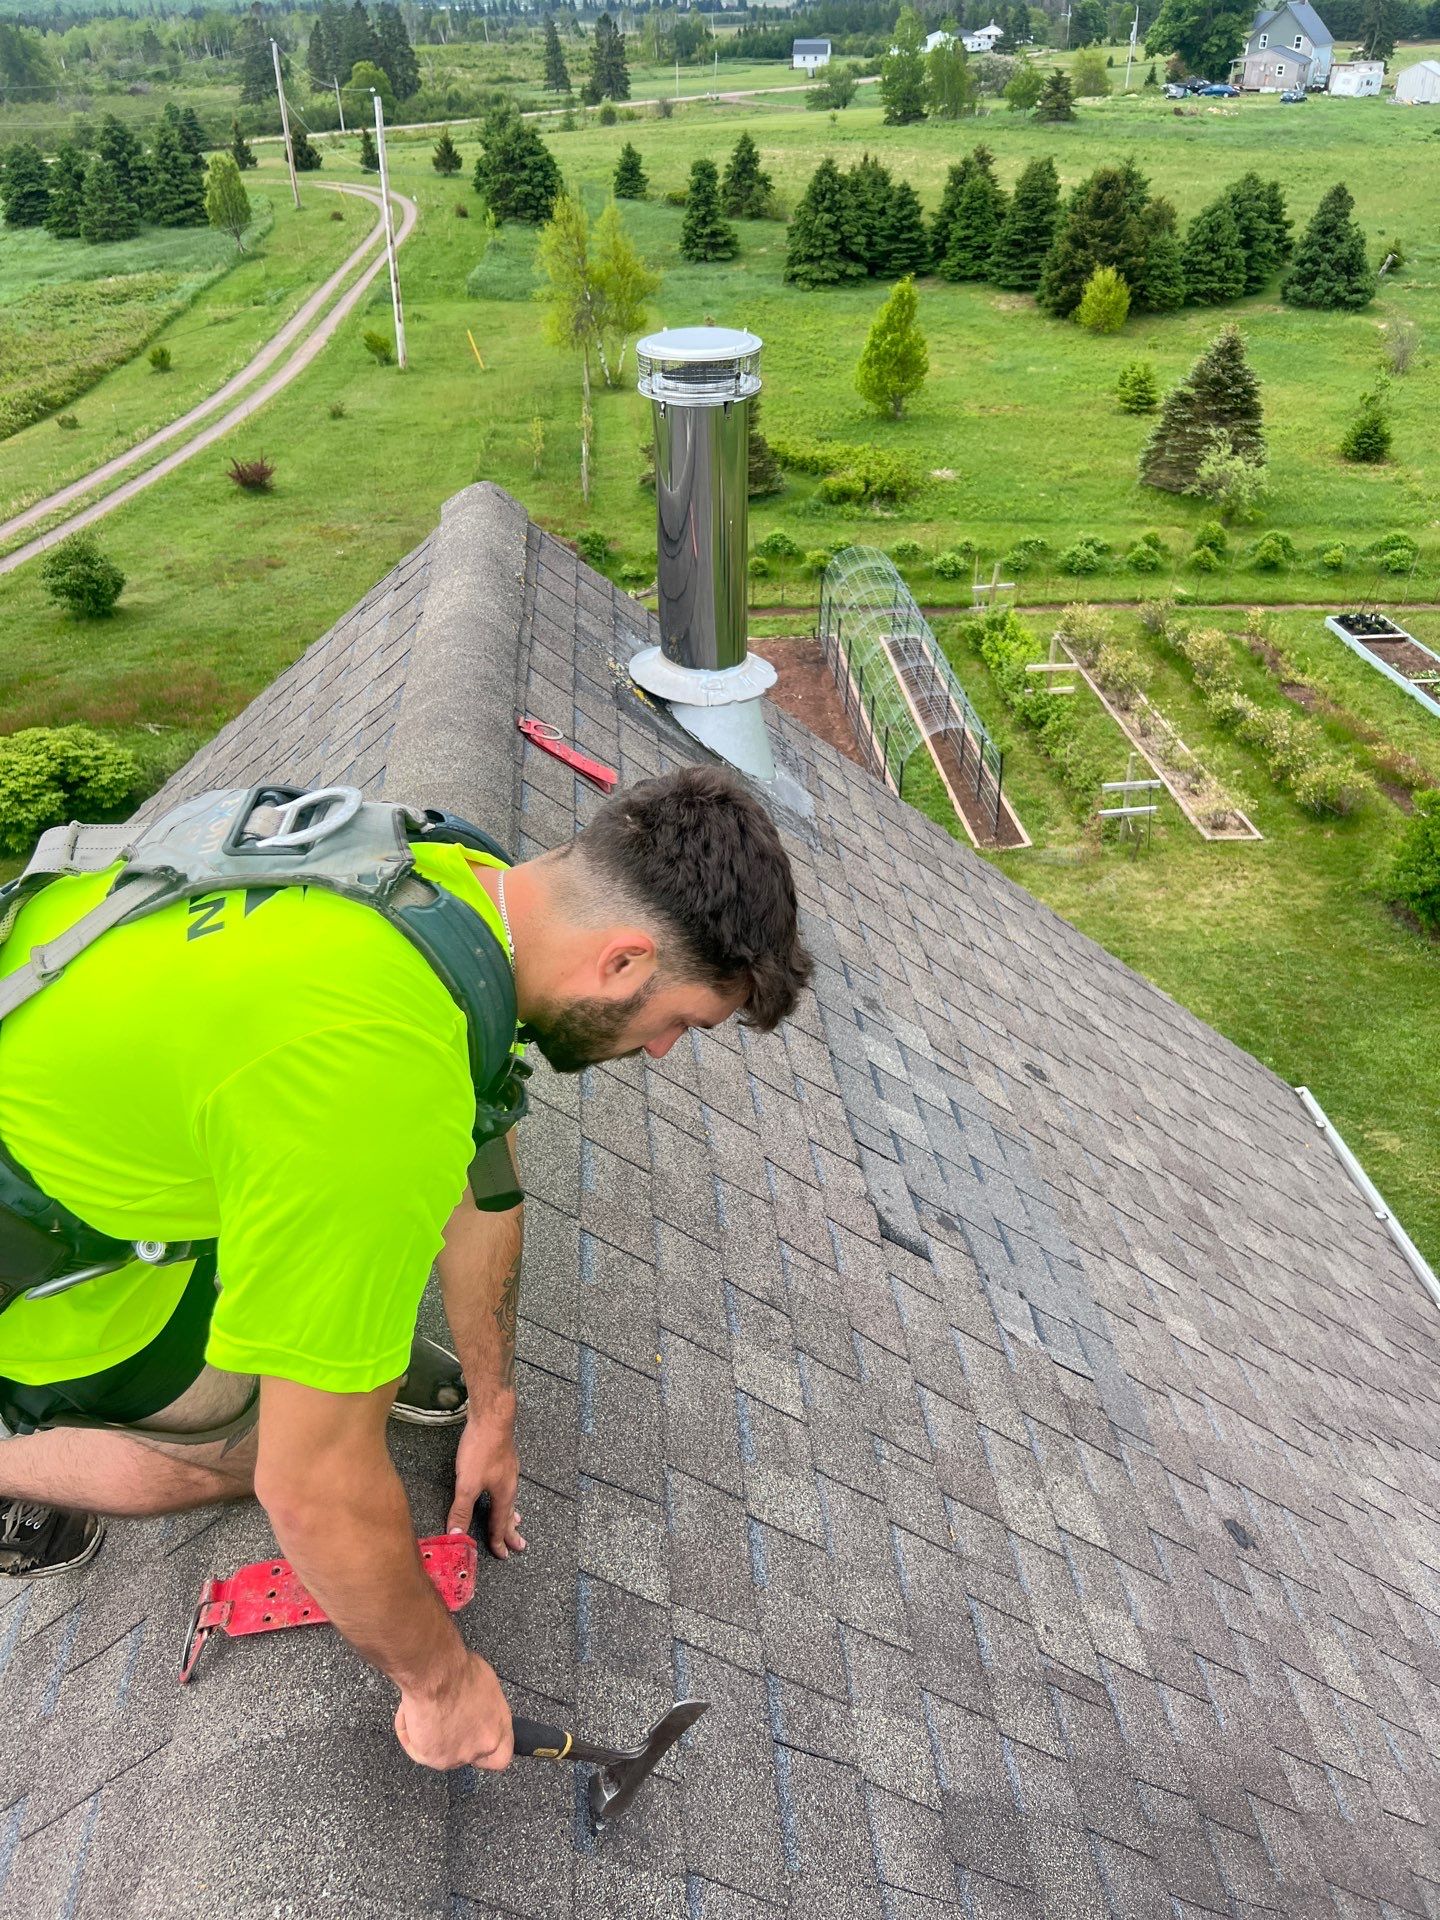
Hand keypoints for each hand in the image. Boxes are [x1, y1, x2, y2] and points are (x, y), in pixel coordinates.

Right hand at [395, 1650, 513, 1770]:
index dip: (486, 1752)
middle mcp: (481, 1747)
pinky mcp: (432, 1758)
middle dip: (452, 1740)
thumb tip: (474, 1711)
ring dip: (430, 1734)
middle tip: (441, 1721)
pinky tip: (409, 1712)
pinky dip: (409, 1731)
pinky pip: (417, 1748)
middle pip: (466, 1754)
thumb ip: (484, 1709)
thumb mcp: (485, 1685)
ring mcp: (457, 1756)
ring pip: (439, 1751)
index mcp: (498, 1728)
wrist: (437, 1674)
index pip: (501, 1756)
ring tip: (422, 1707)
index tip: (474, 1741)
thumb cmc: (460, 1671)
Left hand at [447, 1398, 526, 1556]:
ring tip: (516, 1520)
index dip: (498, 1541)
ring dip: (511, 1514)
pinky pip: (508, 1486)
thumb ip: (461, 1510)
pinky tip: (504, 1489)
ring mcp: (509, 1471)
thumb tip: (457, 1535)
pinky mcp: (505, 1459)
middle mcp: (510, 1484)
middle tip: (520, 1545)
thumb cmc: (481, 1449)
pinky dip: (507, 1497)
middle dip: (512, 1531)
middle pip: (510, 1513)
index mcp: (503, 1494)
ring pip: (511, 1499)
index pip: (500, 1524)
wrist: (492, 1417)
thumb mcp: (467, 1483)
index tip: (502, 1555)